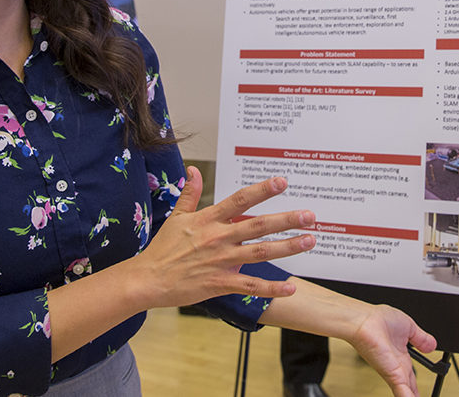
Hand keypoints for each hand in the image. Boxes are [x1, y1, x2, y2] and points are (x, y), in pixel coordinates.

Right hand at [127, 166, 315, 308]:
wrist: (148, 279)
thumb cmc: (163, 249)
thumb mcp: (176, 217)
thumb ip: (189, 193)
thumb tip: (193, 170)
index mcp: (209, 220)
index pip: (240, 200)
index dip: (262, 190)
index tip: (283, 182)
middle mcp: (219, 238)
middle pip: (258, 226)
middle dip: (286, 220)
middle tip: (310, 216)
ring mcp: (221, 261)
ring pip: (260, 253)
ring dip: (287, 247)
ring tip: (310, 241)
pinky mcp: (220, 283)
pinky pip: (251, 286)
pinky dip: (272, 288)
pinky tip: (291, 288)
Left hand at [349, 305, 437, 396]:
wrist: (365, 321)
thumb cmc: (379, 319)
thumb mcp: (409, 327)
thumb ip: (421, 338)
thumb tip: (432, 346)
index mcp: (400, 356)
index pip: (410, 376)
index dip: (415, 386)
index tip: (420, 392)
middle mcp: (396, 366)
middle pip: (409, 388)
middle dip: (414, 395)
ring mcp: (393, 372)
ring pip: (406, 393)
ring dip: (412, 396)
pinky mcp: (391, 374)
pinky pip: (403, 391)